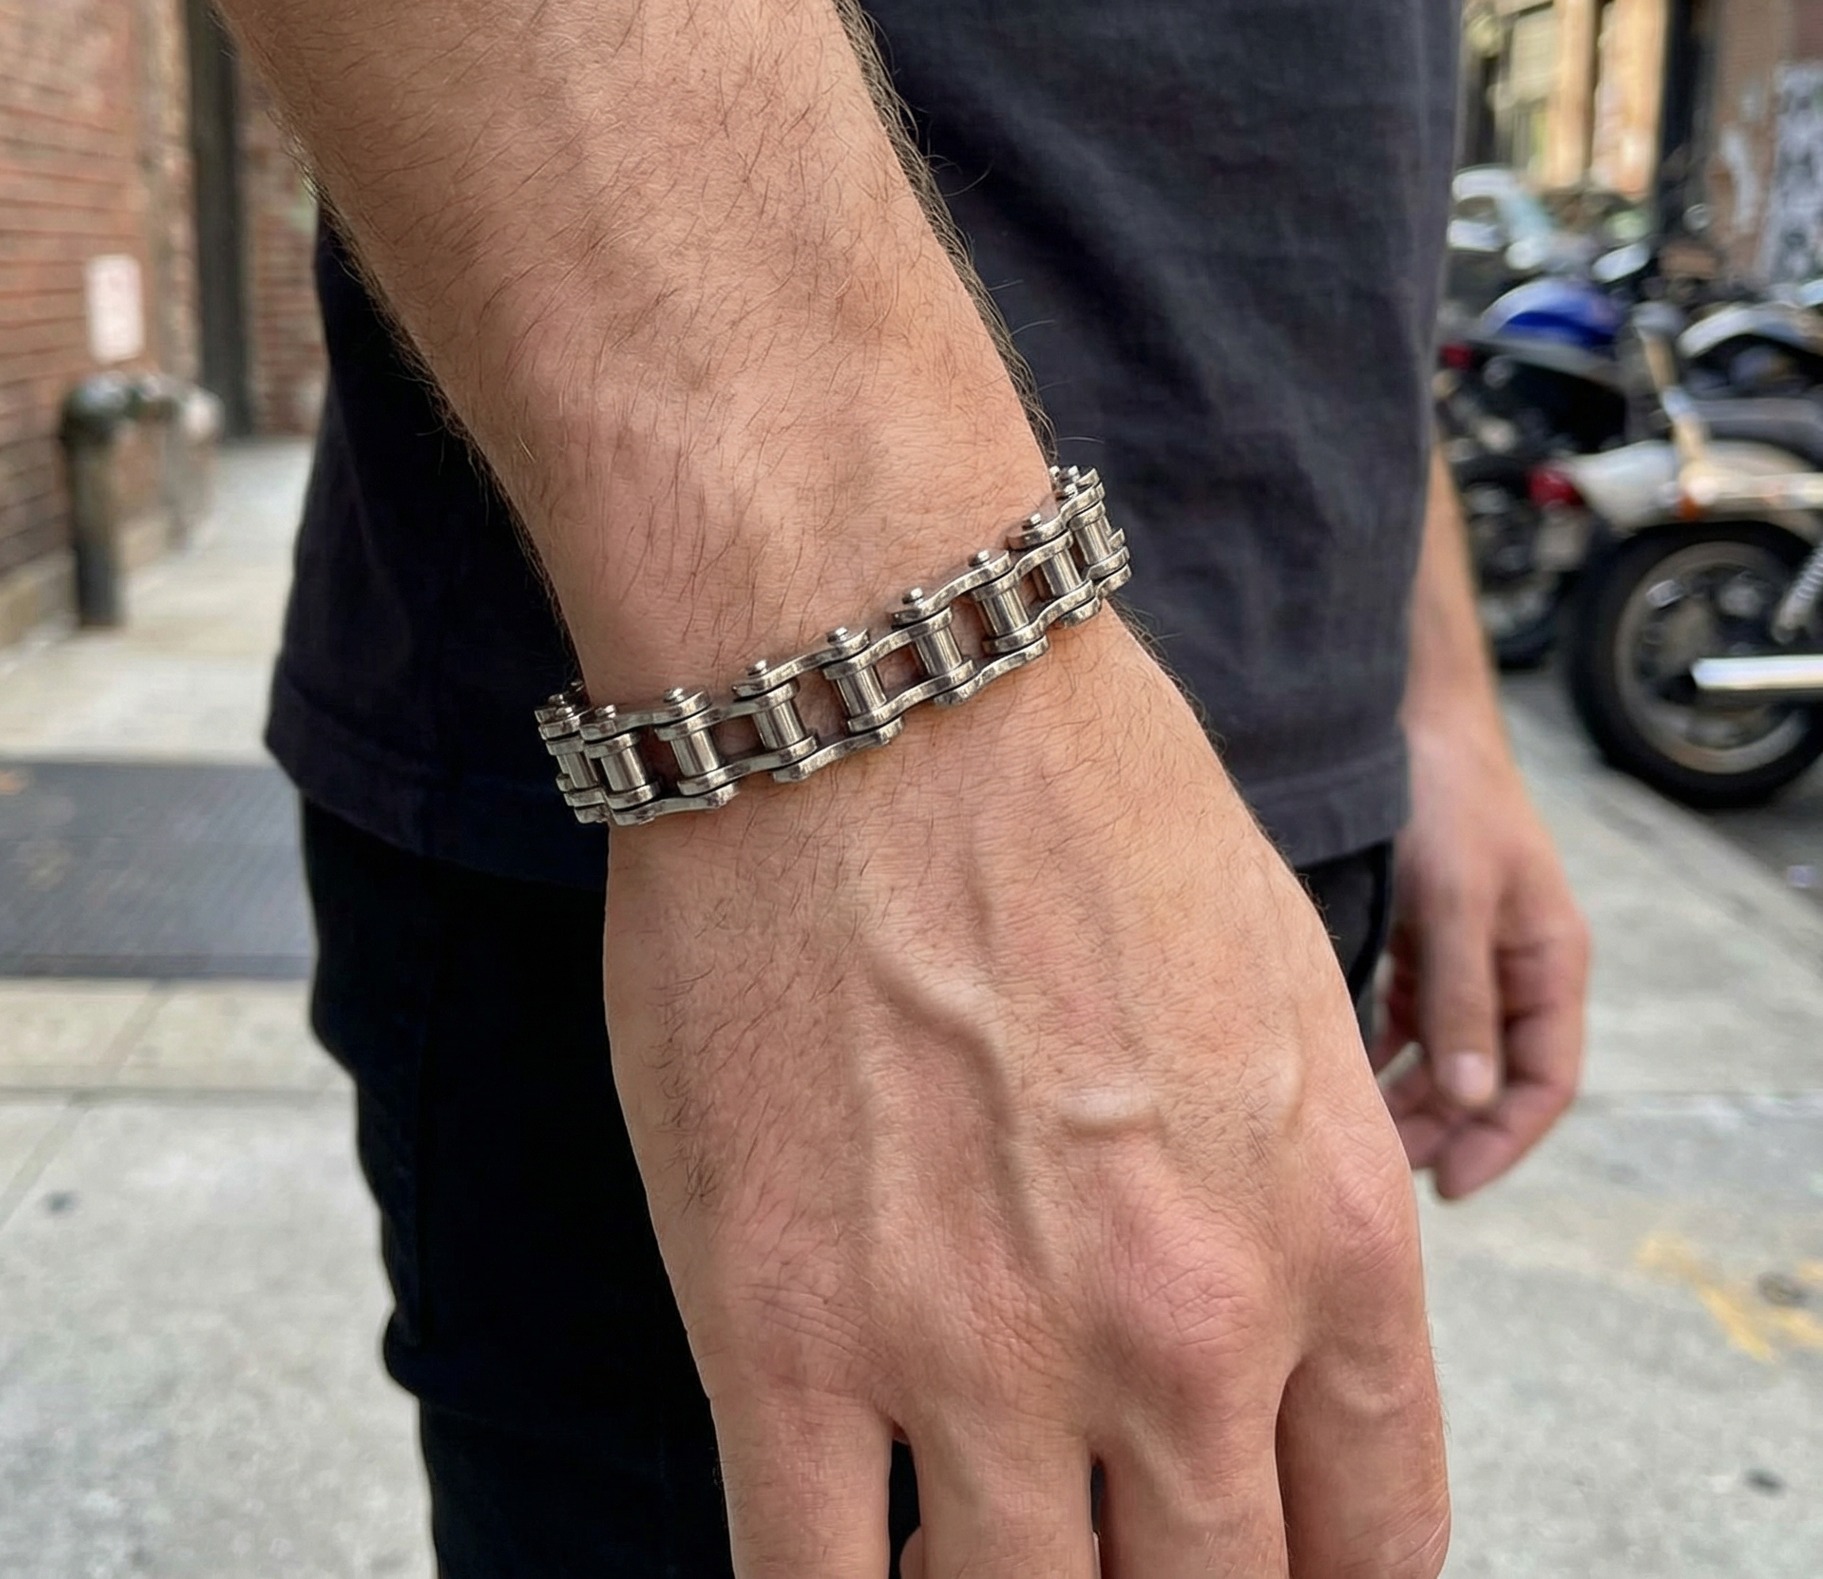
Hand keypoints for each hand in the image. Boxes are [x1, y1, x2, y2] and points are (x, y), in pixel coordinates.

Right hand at [605, 616, 1448, 1575]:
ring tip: (966, 1545)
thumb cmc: (1072, 789)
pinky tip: (847, 1565)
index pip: (1377, 1539)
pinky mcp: (782, 1332)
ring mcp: (979, 1352)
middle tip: (1103, 1543)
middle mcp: (1182, 1328)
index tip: (1254, 1561)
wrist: (879, 670)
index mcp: (1333, 1235)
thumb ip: (1295, 1204)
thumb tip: (1247, 1351)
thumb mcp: (1280, 990)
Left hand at [1375, 714, 1589, 1199]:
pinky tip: (1345, 1070)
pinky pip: (1410, 1009)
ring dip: (1411, 1092)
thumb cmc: (1447, 799)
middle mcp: (1515, 965)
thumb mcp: (1456, 900)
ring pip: (1447, 1047)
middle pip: (1490, 1074)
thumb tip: (1472, 1100)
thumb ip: (1461, 997)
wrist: (1413, 718)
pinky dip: (1384, 1044)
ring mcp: (1469, 949)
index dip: (1501, 1140)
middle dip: (1445, 1126)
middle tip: (1383, 1168)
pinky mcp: (1424, 931)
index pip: (1544, 1081)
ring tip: (1361, 1133)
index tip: (1447, 1185)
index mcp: (1549, 963)